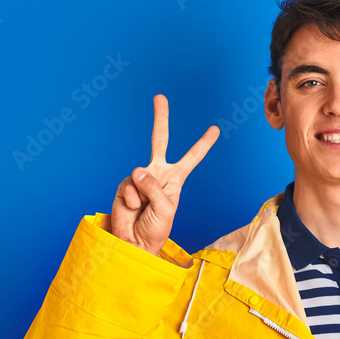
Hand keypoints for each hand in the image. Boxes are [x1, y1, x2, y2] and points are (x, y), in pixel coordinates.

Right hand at [108, 94, 218, 254]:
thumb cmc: (155, 228)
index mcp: (175, 179)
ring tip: (144, 210)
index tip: (215, 129)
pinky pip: (128, 186)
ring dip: (143, 196)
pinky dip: (131, 200)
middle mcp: (158, 174)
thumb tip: (138, 170)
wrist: (134, 241)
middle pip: (159, 140)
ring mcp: (140, 177)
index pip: (191, 158)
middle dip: (160, 118)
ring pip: (141, 174)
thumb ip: (154, 187)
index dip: (202, 144)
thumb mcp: (165, 209)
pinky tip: (133, 208)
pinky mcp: (125, 184)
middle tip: (160, 97)